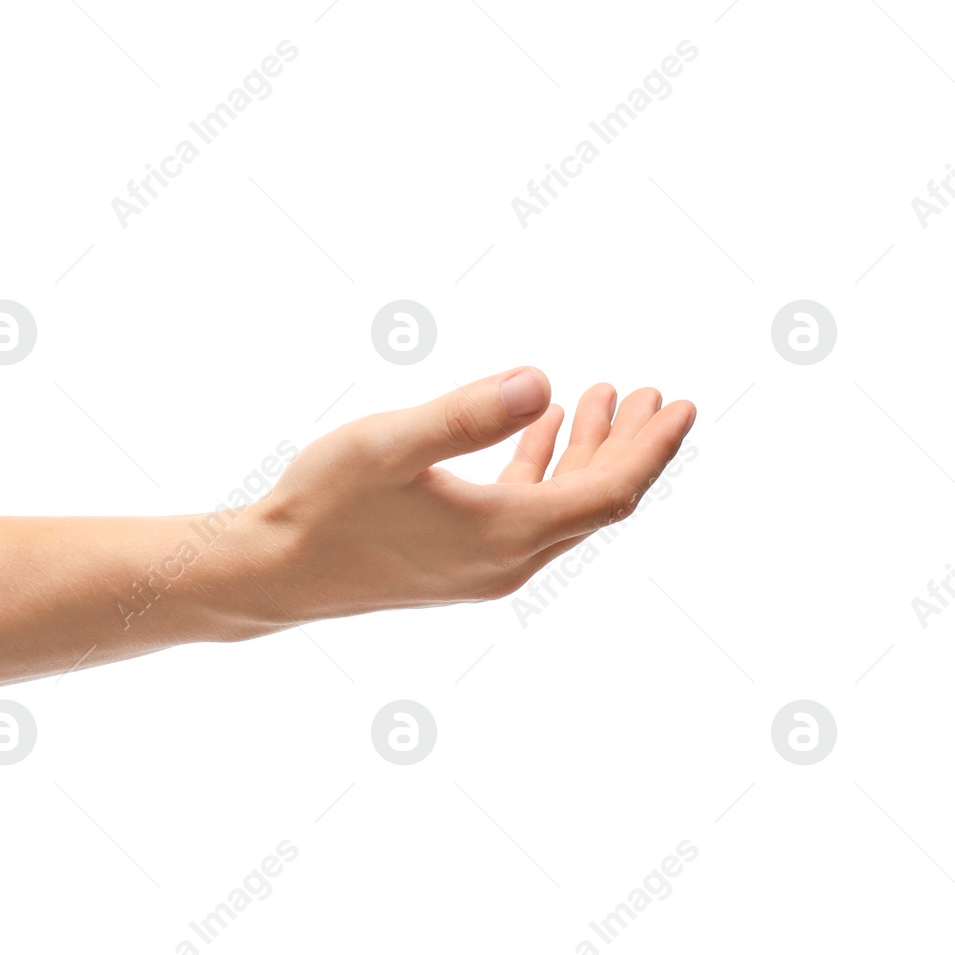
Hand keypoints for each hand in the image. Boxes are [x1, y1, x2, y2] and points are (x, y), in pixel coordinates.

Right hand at [240, 367, 696, 620]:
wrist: (274, 573)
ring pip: (559, 508)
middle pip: (594, 503)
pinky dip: (543, 470)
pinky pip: (525, 514)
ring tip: (601, 399)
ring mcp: (482, 567)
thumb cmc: (323, 506)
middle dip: (628, 446)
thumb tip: (543, 382)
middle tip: (652, 394)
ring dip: (585, 453)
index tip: (680, 403)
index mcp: (505, 534)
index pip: (608, 494)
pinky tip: (537, 432)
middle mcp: (506, 561)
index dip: (651, 449)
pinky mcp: (457, 563)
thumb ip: (467, 415)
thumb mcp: (391, 444)